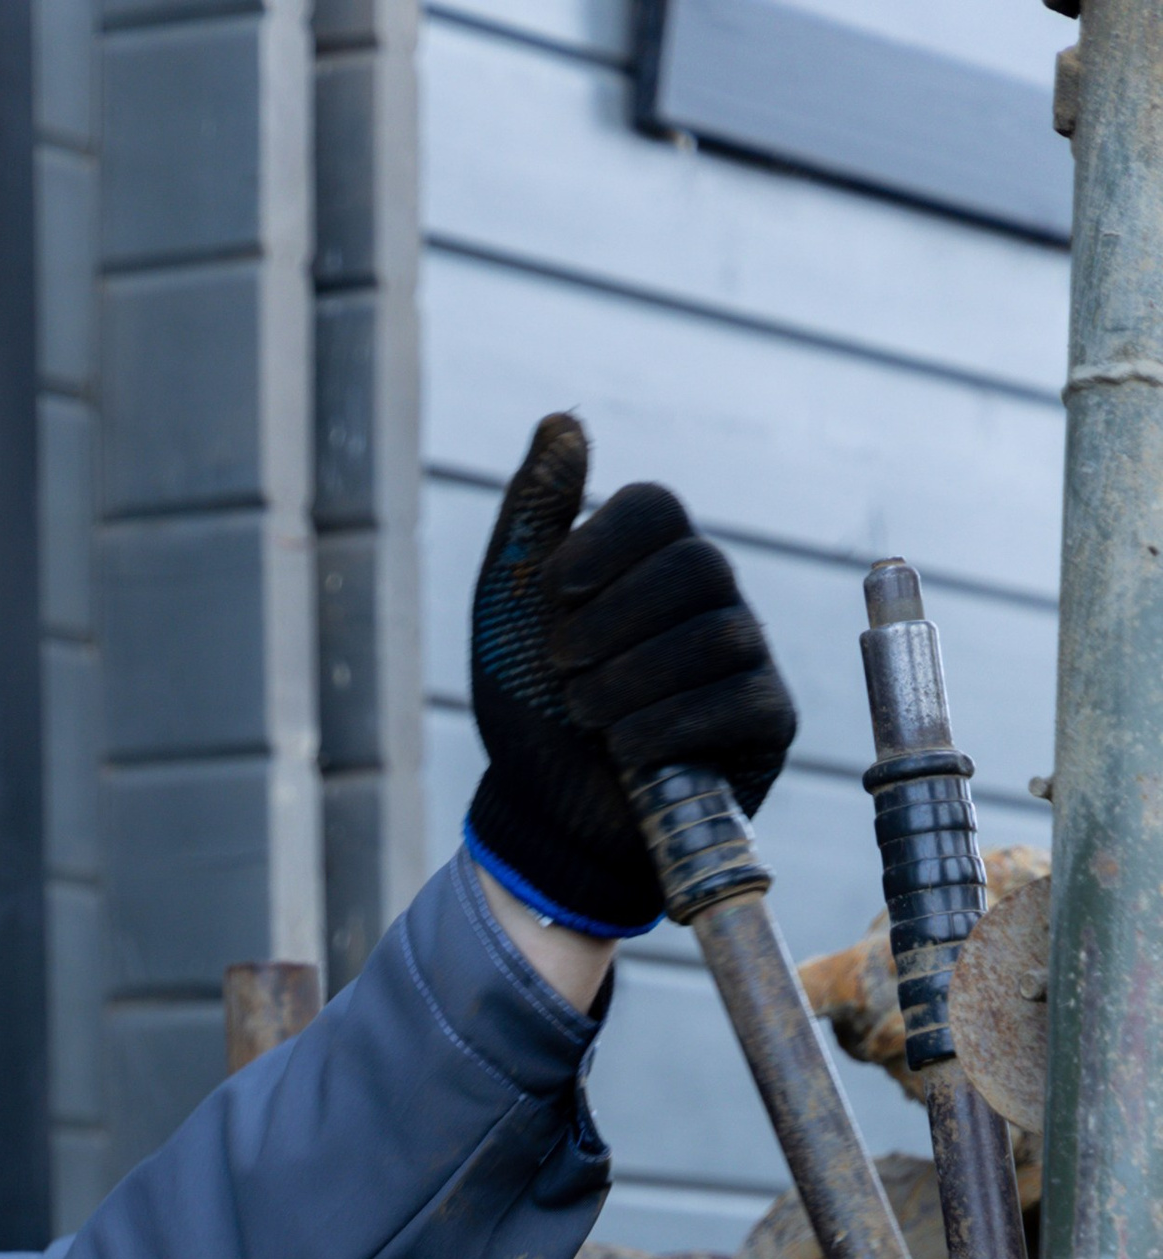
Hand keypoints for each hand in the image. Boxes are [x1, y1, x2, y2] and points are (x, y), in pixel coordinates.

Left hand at [467, 412, 796, 936]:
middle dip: (614, 620)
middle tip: (562, 668)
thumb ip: (532, 514)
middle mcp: (709, 599)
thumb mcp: (510, 609)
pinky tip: (625, 749)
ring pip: (717, 634)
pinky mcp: (767, 722)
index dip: (608, 539)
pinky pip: (738, 700)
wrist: (546, 818)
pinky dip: (668, 725)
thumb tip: (562, 419)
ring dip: (632, 679)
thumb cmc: (531, 711)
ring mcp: (746, 658)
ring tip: (585, 717)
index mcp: (651, 563)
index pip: (657, 508)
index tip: (555, 590)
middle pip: (695, 564)